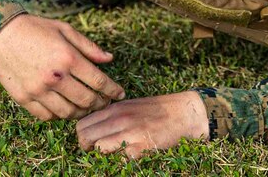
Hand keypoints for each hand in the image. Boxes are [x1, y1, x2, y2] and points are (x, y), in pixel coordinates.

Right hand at [0, 14, 124, 120]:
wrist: (0, 33)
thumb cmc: (35, 28)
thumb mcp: (65, 30)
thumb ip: (89, 46)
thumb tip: (109, 59)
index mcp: (68, 58)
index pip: (99, 82)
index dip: (113, 90)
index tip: (120, 94)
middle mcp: (54, 77)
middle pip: (86, 101)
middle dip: (100, 104)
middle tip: (105, 102)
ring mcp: (38, 90)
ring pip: (67, 113)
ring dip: (81, 113)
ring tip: (86, 107)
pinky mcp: (23, 98)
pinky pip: (47, 116)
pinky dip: (58, 115)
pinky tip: (64, 108)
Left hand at [76, 91, 208, 157]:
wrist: (185, 113)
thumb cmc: (158, 111)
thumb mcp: (131, 105)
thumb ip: (111, 115)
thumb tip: (93, 129)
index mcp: (115, 108)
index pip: (82, 124)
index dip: (83, 137)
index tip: (92, 142)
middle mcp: (119, 119)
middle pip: (84, 137)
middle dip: (87, 148)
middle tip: (98, 151)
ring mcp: (130, 133)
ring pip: (97, 148)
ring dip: (102, 155)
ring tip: (113, 155)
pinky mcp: (141, 148)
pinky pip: (118, 159)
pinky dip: (119, 162)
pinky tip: (128, 158)